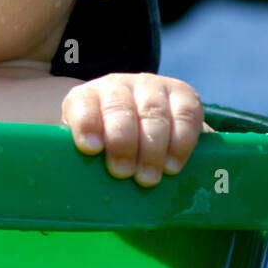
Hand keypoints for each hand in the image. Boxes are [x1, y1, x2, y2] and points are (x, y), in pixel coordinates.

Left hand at [61, 73, 214, 185]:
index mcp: (87, 98)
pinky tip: (172, 166)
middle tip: (122, 173)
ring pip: (153, 114)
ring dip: (152, 150)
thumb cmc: (109, 145)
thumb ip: (85, 158)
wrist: (143, 123)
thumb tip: (81, 182)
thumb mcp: (91, 147)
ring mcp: (151, 86)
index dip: (87, 125)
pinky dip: (180, 144)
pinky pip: (185, 116)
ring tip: (148, 178)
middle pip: (120, 110)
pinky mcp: (183, 93)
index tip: (91, 149)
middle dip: (122, 143)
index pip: (83, 105)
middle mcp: (117, 86)